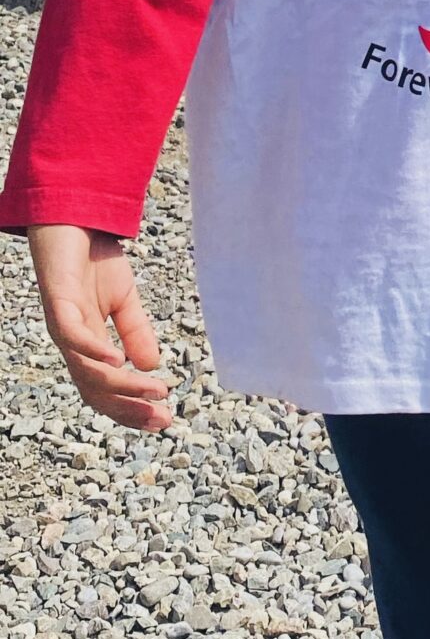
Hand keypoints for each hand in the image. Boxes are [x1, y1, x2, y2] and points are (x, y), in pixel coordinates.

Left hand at [30, 226, 172, 430]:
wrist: (74, 219)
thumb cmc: (93, 258)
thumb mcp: (125, 299)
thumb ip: (136, 332)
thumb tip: (151, 366)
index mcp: (88, 344)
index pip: (106, 389)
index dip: (132, 408)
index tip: (163, 419)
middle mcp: (72, 343)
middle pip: (94, 391)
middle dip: (127, 409)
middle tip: (161, 419)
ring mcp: (63, 325)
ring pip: (87, 371)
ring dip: (120, 385)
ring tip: (153, 390)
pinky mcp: (57, 304)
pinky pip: (73, 337)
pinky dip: (95, 352)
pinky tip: (119, 360)